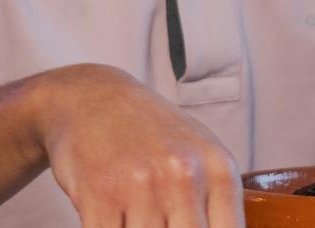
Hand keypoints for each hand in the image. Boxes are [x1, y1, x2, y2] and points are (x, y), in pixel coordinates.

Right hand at [30, 64, 241, 227]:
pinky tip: (114, 217)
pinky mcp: (100, 195)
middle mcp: (184, 175)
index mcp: (218, 168)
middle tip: (162, 220)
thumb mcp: (201, 155)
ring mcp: (142, 185)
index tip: (193, 226)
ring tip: (137, 214)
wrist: (96, 99)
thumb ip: (218, 200)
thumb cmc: (153, 132)